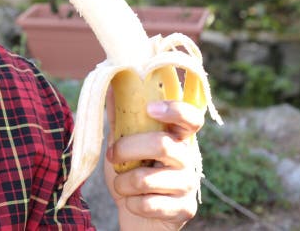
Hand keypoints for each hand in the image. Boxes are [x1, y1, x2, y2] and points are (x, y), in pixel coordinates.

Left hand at [103, 91, 205, 230]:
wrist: (135, 215)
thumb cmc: (130, 173)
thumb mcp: (122, 143)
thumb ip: (120, 118)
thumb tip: (108, 84)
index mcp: (176, 137)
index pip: (191, 117)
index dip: (175, 109)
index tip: (149, 108)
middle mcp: (188, 158)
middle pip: (161, 144)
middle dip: (126, 150)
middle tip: (112, 155)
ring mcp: (189, 184)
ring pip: (147, 178)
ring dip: (123, 183)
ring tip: (122, 184)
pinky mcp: (185, 209)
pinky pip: (149, 203)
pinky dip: (131, 203)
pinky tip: (134, 202)